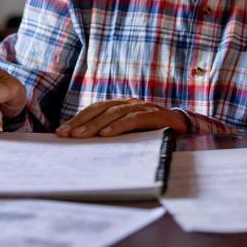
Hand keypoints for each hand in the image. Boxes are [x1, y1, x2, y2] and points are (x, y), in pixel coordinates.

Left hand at [55, 98, 188, 138]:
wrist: (185, 128)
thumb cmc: (153, 132)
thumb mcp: (130, 133)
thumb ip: (112, 133)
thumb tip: (83, 143)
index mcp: (122, 105)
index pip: (95, 109)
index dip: (78, 119)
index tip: (61, 131)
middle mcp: (130, 103)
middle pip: (101, 109)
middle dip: (82, 122)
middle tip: (66, 134)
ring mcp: (143, 107)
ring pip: (114, 113)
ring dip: (96, 124)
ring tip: (81, 136)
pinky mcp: (155, 115)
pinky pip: (133, 119)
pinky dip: (119, 126)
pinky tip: (107, 134)